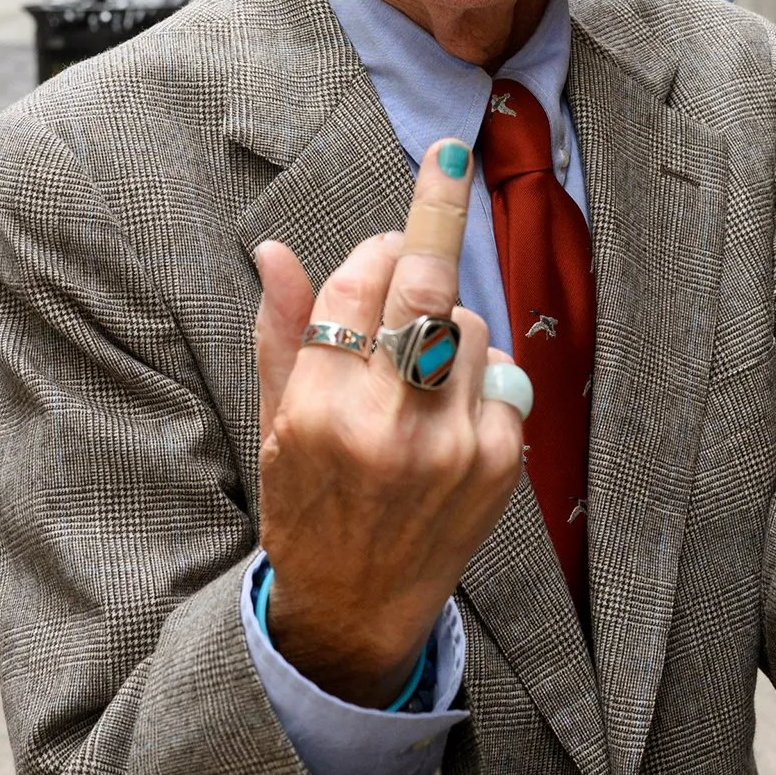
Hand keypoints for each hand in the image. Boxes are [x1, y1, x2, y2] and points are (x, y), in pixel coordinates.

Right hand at [251, 139, 524, 706]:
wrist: (357, 609)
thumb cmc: (307, 505)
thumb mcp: (276, 422)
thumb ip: (282, 331)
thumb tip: (274, 249)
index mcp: (320, 408)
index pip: (359, 282)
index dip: (377, 245)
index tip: (388, 232)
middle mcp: (386, 424)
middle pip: (426, 285)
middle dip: (437, 216)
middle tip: (448, 165)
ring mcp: (449, 446)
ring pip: (470, 323)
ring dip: (451, 318)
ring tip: (423, 362)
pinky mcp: (497, 463)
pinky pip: (502, 374)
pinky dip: (480, 371)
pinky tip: (451, 405)